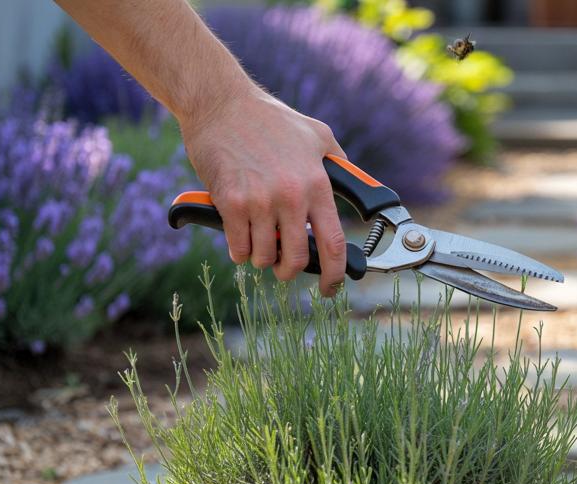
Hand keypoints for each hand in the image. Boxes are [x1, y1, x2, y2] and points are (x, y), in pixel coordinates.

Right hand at [180, 88, 348, 296]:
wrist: (221, 103)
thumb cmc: (269, 118)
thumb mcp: (317, 135)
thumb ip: (338, 164)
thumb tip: (356, 187)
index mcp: (317, 184)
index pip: (333, 243)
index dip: (336, 274)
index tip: (333, 288)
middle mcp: (291, 196)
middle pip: (297, 259)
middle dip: (290, 270)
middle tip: (283, 266)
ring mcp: (259, 201)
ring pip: (264, 257)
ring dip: (262, 258)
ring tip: (259, 242)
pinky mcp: (229, 202)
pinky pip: (238, 247)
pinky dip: (240, 250)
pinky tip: (240, 237)